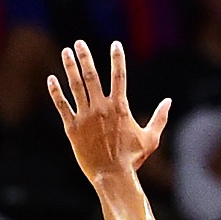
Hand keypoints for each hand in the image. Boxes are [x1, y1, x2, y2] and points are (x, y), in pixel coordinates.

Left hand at [51, 40, 173, 185]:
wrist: (112, 176)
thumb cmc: (132, 159)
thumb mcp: (151, 138)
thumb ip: (160, 118)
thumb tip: (169, 101)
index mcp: (120, 107)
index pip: (119, 76)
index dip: (117, 58)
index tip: (115, 44)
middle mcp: (101, 108)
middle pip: (92, 76)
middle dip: (85, 57)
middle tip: (79, 43)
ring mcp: (85, 117)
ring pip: (76, 86)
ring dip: (70, 67)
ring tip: (66, 52)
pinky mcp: (72, 128)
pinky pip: (62, 106)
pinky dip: (56, 92)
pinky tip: (51, 79)